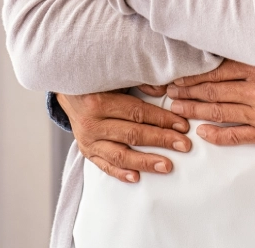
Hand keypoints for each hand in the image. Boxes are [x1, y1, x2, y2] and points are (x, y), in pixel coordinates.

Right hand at [57, 90, 191, 183]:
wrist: (70, 91)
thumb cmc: (100, 81)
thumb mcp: (117, 77)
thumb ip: (141, 82)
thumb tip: (167, 90)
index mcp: (101, 101)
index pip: (138, 113)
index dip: (162, 119)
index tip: (183, 126)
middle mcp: (93, 123)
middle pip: (132, 134)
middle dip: (161, 140)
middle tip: (184, 145)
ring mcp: (88, 141)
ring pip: (119, 155)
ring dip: (145, 161)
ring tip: (166, 166)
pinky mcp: (86, 152)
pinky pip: (104, 166)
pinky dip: (121, 172)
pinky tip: (137, 177)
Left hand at [166, 61, 254, 146]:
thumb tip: (229, 45)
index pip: (216, 71)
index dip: (193, 75)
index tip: (176, 77)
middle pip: (213, 91)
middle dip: (187, 92)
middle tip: (167, 93)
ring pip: (219, 111)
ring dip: (195, 110)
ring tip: (176, 108)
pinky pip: (236, 135)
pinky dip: (217, 134)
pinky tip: (202, 132)